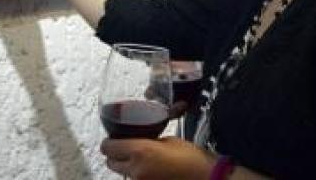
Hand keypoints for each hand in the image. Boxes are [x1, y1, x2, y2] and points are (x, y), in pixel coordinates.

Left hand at [100, 137, 215, 179]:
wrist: (207, 179)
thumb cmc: (191, 157)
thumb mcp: (168, 141)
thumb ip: (148, 141)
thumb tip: (137, 142)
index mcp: (140, 151)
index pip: (108, 147)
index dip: (109, 142)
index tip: (114, 139)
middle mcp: (135, 170)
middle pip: (110, 162)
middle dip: (116, 155)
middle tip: (126, 148)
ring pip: (123, 173)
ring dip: (127, 166)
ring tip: (142, 160)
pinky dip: (138, 175)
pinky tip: (150, 170)